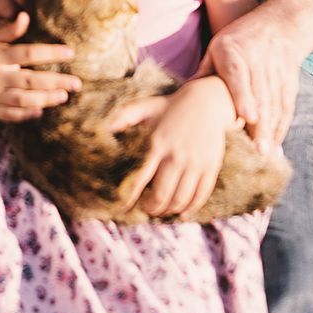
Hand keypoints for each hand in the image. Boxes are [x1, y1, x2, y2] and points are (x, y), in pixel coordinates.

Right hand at [0, 13, 78, 119]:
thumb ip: (9, 30)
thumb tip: (26, 16)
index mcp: (0, 56)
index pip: (29, 53)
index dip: (51, 53)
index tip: (71, 53)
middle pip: (31, 80)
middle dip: (56, 82)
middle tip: (77, 83)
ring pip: (24, 100)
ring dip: (46, 99)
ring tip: (64, 97)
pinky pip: (11, 114)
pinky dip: (26, 115)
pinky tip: (41, 111)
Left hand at [109, 77, 234, 217]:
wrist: (207, 101)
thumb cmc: (170, 107)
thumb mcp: (146, 108)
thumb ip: (124, 116)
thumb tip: (102, 127)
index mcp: (157, 144)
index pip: (140, 179)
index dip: (129, 198)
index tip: (121, 208)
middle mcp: (176, 156)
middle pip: (162, 195)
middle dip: (151, 208)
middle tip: (146, 209)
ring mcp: (195, 163)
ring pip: (181, 199)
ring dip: (169, 210)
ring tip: (162, 210)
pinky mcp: (210, 166)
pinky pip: (201, 195)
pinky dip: (191, 208)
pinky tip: (182, 212)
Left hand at [195, 7, 303, 149]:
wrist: (279, 24)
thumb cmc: (238, 40)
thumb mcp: (216, 49)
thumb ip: (204, 75)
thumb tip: (180, 100)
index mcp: (232, 51)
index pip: (239, 75)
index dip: (244, 96)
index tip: (248, 117)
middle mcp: (257, 59)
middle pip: (260, 95)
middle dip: (261, 124)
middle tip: (259, 151)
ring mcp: (276, 68)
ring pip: (275, 103)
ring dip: (272, 129)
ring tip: (266, 154)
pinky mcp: (290, 78)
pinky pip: (287, 104)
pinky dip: (282, 125)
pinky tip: (275, 143)